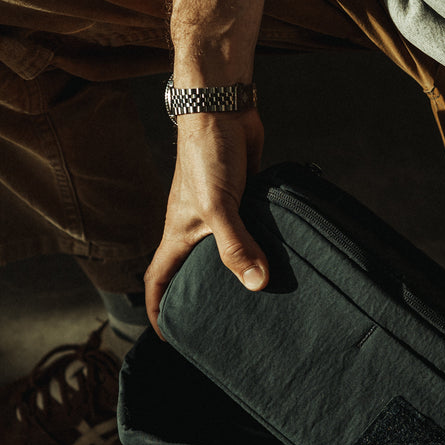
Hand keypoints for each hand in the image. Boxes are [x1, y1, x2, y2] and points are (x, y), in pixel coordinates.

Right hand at [144, 110, 268, 336]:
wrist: (223, 107)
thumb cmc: (207, 153)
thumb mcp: (217, 207)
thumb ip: (236, 246)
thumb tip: (257, 284)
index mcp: (178, 234)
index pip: (159, 280)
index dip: (160, 309)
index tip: (170, 337)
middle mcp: (196, 227)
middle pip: (193, 271)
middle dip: (200, 298)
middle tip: (222, 326)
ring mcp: (221, 213)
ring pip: (226, 252)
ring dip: (237, 273)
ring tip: (259, 302)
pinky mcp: (245, 199)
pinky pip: (252, 231)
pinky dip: (262, 246)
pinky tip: (285, 261)